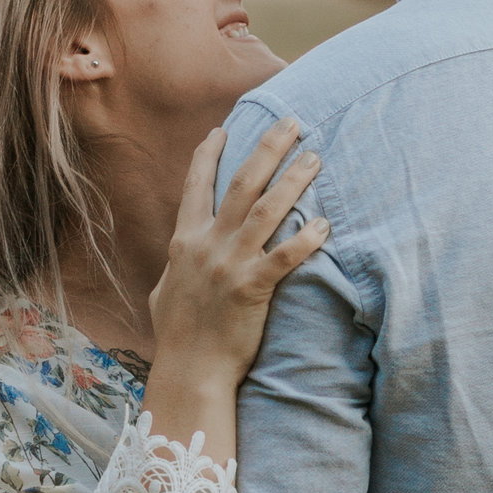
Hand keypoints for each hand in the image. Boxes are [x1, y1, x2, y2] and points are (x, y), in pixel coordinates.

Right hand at [146, 116, 329, 422]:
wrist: (188, 371)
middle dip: (268, 148)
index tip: (223, 128)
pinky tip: (326, 225)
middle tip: (292, 121)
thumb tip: (180, 254)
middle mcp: (207, 245)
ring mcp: (229, 265)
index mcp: (184, 241)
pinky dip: (305, 239)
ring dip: (293, 180)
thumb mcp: (166, 290)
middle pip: (241, 183)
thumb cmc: (178, 335)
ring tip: (315, 157)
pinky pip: (284, 257)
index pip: (196, 186)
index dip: (208, 155)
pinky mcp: (251, 290)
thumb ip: (178, 265)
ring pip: (267, 210)